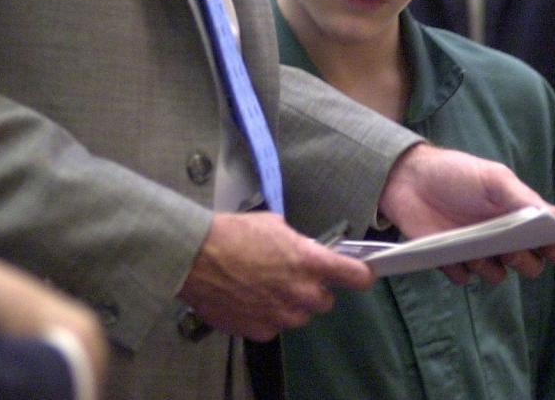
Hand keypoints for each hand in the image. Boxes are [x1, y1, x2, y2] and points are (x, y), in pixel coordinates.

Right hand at [177, 212, 373, 341]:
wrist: (195, 258)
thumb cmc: (232, 233)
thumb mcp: (273, 224)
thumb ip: (296, 242)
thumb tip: (302, 249)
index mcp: (309, 262)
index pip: (355, 276)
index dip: (360, 274)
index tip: (360, 273)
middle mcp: (301, 293)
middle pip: (326, 301)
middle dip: (313, 289)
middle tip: (292, 275)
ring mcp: (282, 316)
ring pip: (300, 316)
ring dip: (290, 304)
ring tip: (265, 286)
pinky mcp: (261, 331)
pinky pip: (274, 326)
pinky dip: (266, 315)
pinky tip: (248, 298)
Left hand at [379, 143, 554, 283]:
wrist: (408, 177)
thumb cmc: (455, 173)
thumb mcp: (494, 179)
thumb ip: (524, 199)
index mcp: (517, 216)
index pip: (549, 243)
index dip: (554, 249)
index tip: (547, 247)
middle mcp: (501, 237)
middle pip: (529, 266)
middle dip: (524, 262)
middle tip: (508, 250)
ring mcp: (476, 250)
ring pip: (497, 276)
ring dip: (489, 268)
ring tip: (472, 249)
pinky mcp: (450, 260)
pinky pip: (463, 278)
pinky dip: (459, 270)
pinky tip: (449, 252)